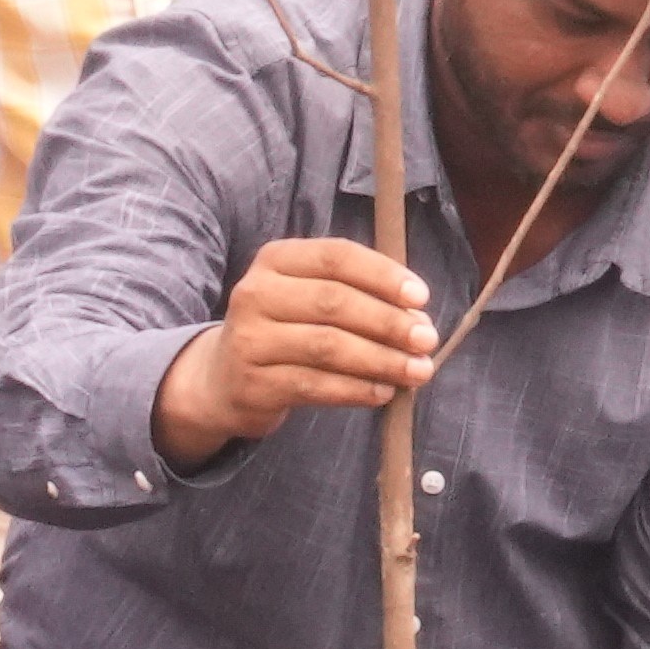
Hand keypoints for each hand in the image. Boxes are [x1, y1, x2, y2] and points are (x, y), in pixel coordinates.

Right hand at [160, 235, 439, 458]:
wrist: (223, 379)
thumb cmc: (284, 330)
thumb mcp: (307, 296)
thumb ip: (357, 295)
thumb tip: (418, 315)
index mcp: (276, 259)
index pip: (336, 256)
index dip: (382, 275)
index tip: (421, 297)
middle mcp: (256, 293)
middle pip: (334, 302)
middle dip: (388, 322)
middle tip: (426, 340)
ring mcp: (250, 340)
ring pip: (327, 346)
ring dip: (381, 359)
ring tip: (417, 371)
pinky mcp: (254, 384)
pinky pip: (315, 386)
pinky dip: (356, 390)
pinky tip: (384, 392)